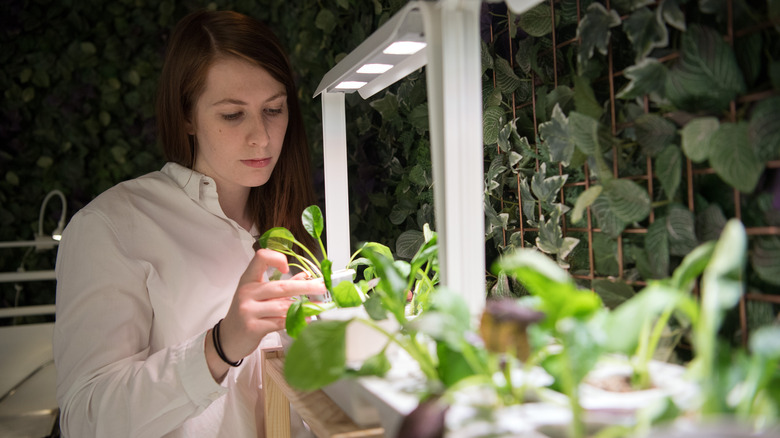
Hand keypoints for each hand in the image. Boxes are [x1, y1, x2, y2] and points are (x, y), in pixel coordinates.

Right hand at [215, 249, 325, 364]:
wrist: (229, 338)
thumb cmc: (246, 313)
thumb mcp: (259, 296)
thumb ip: (281, 286)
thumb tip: (305, 276)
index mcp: (248, 280)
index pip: (261, 258)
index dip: (276, 258)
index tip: (288, 267)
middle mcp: (247, 293)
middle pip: (280, 286)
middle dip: (304, 287)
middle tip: (321, 287)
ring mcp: (248, 310)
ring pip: (282, 306)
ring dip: (303, 306)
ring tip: (318, 306)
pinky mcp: (253, 327)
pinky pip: (279, 322)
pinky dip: (295, 320)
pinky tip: (305, 319)